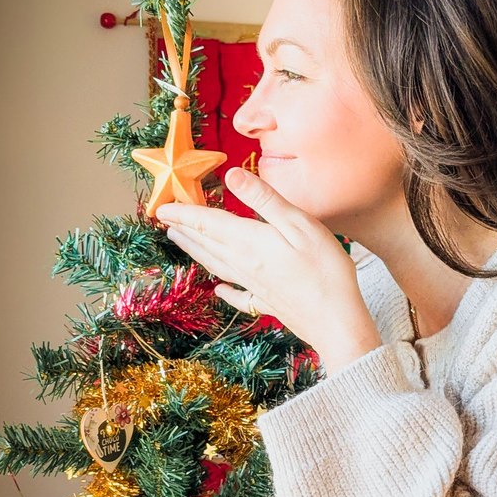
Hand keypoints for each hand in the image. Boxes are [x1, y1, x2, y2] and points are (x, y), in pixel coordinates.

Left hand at [155, 167, 381, 361]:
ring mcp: (253, 286)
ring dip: (195, 251)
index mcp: (248, 242)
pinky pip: (236, 294)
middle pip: (206, 243)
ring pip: (215, 265)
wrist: (336, 321)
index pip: (207, 223)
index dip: (183, 213)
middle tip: (164, 220)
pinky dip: (224, 289)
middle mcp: (243, 264)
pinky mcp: (267, 302)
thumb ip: (264, 199)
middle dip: (184, 229)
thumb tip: (232, 175)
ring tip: (180, 242)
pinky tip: (219, 289)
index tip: (161, 207)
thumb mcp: (298, 224)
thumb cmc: (324, 270)